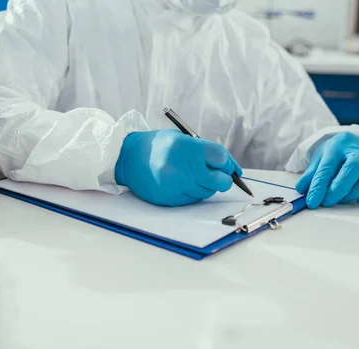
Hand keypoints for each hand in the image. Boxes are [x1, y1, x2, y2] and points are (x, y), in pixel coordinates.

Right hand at [115, 130, 241, 206]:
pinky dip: (193, 193)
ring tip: (193, 175)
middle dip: (223, 179)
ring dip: (207, 186)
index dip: (228, 164)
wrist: (127, 158)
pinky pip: (193, 200)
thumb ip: (205, 152)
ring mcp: (176, 186)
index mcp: (187, 148)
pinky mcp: (170, 199)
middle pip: (219, 181)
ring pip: (207, 192)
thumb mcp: (182, 139)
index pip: (221, 159)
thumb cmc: (157, 146)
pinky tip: (182, 183)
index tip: (230, 167)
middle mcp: (183, 169)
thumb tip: (231, 168)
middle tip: (218, 175)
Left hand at [295, 132, 358, 208]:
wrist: (352, 142)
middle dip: (339, 189)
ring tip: (343, 200)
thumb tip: (302, 191)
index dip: (319, 187)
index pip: (328, 167)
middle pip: (354, 167)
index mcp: (337, 145)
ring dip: (357, 191)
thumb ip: (310, 176)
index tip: (312, 202)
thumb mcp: (318, 160)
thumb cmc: (334, 153)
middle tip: (328, 202)